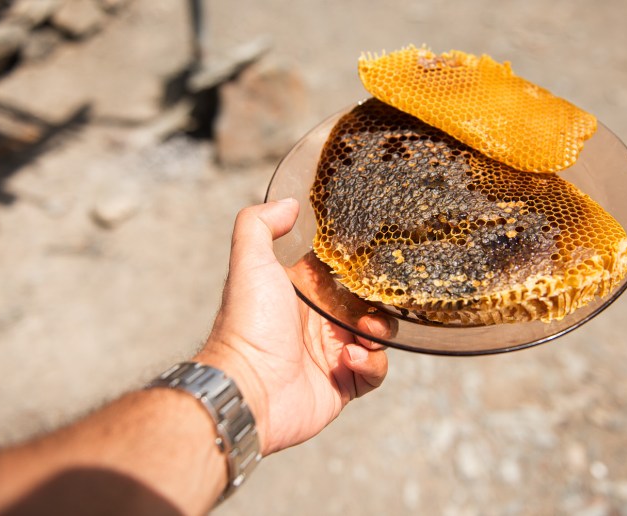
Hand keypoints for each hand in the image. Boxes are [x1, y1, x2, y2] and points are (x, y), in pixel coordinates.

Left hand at [197, 199, 389, 455]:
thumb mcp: (249, 262)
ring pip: (376, 336)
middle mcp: (316, 322)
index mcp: (300, 293)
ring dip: (379, 331)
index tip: (372, 257)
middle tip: (375, 300)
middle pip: (365, 303)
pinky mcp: (343, 385)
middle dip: (377, 300)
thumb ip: (260, 225)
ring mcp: (331, 355)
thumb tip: (288, 203)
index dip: (358, 263)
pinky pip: (374, 372)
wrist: (248, 390)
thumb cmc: (247, 325)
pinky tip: (350, 359)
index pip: (339, 272)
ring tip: (364, 332)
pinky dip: (371, 364)